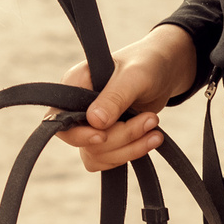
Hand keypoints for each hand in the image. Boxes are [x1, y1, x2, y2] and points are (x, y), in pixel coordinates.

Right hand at [54, 25, 199, 172]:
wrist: (163, 72)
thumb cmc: (146, 64)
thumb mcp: (133, 77)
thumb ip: (114, 98)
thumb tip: (94, 122)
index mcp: (74, 84)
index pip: (59, 117)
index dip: (78, 133)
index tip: (103, 136)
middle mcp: (77, 106)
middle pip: (83, 141)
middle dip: (119, 137)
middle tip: (151, 120)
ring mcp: (91, 124)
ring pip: (97, 154)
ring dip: (129, 148)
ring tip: (155, 131)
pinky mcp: (107, 137)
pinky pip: (109, 158)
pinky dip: (131, 153)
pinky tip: (151, 139)